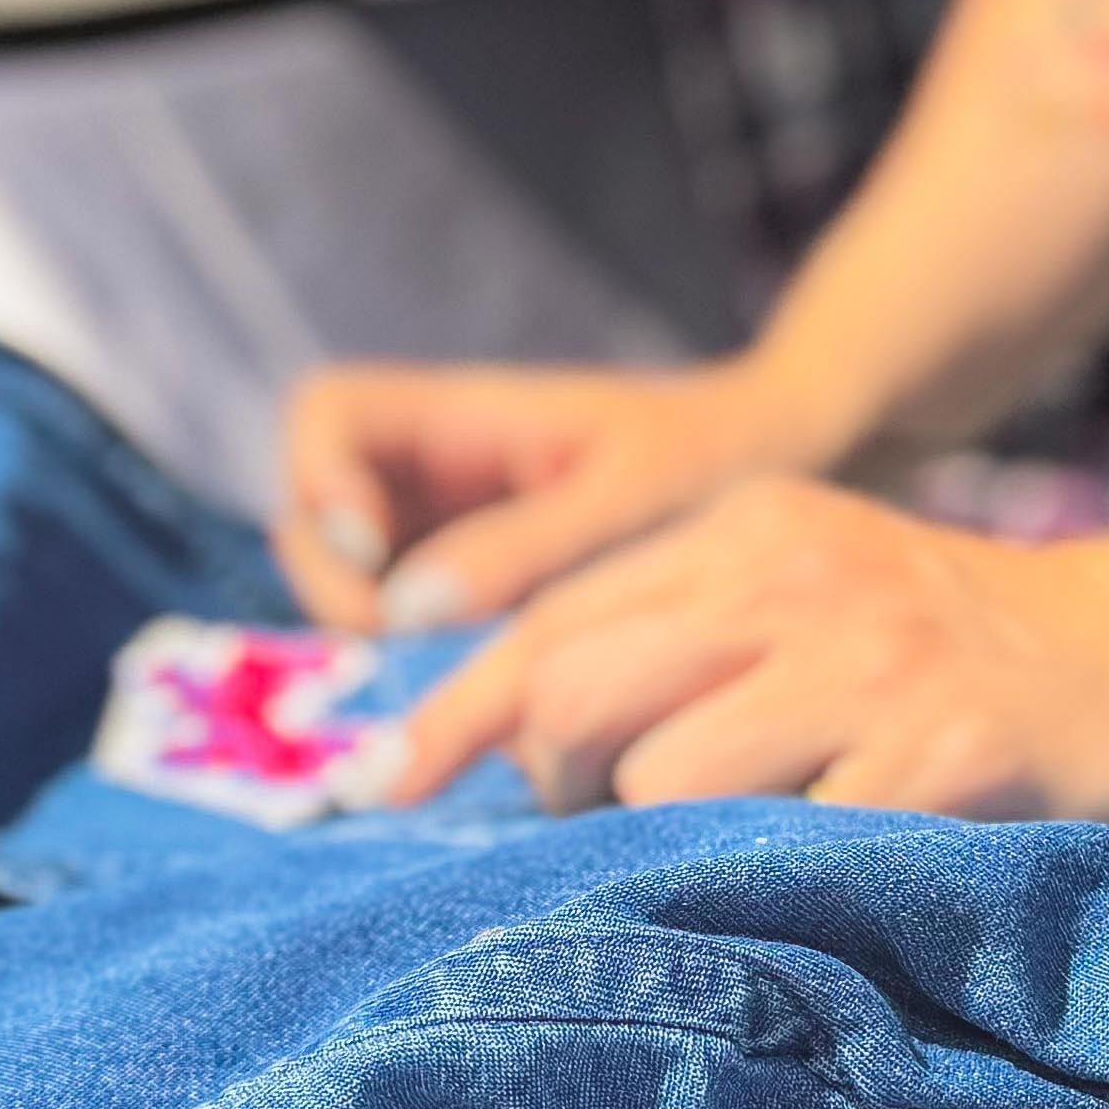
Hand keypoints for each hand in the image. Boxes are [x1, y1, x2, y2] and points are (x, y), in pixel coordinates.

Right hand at [271, 358, 851, 635]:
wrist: (792, 460)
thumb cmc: (720, 458)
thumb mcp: (629, 501)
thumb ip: (523, 548)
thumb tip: (405, 611)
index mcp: (467, 414)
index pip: (329, 413)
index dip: (323, 480)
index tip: (373, 554)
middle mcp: (440, 465)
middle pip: (315, 509)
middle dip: (337, 583)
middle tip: (410, 650)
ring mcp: (452, 524)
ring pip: (356, 576)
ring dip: (380, 633)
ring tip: (462, 682)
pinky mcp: (482, 581)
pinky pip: (415, 619)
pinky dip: (428, 658)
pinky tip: (494, 696)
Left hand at [355, 481, 1108, 822]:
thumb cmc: (963, 638)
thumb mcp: (815, 581)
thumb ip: (683, 633)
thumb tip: (516, 742)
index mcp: (750, 531)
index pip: (549, 621)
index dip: (447, 715)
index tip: (380, 785)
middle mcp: (799, 581)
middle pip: (578, 699)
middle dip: (554, 791)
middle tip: (600, 832)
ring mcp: (875, 666)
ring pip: (669, 782)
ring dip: (665, 847)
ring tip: (730, 852)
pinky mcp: (947, 757)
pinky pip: (797, 849)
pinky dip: (775, 888)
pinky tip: (813, 886)